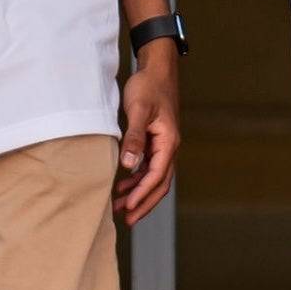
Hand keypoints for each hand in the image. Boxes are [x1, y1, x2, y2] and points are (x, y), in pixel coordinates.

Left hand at [113, 47, 179, 224]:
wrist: (156, 68)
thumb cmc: (148, 86)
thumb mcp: (138, 110)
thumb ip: (134, 137)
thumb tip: (128, 165)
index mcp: (169, 141)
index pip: (157, 176)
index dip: (142, 195)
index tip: (128, 209)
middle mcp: (170, 147)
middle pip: (160, 184)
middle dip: (144, 203)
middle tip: (127, 220)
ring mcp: (164, 145)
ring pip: (154, 178)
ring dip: (139, 193)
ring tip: (120, 207)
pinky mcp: (156, 141)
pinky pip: (149, 167)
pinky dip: (138, 179)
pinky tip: (124, 185)